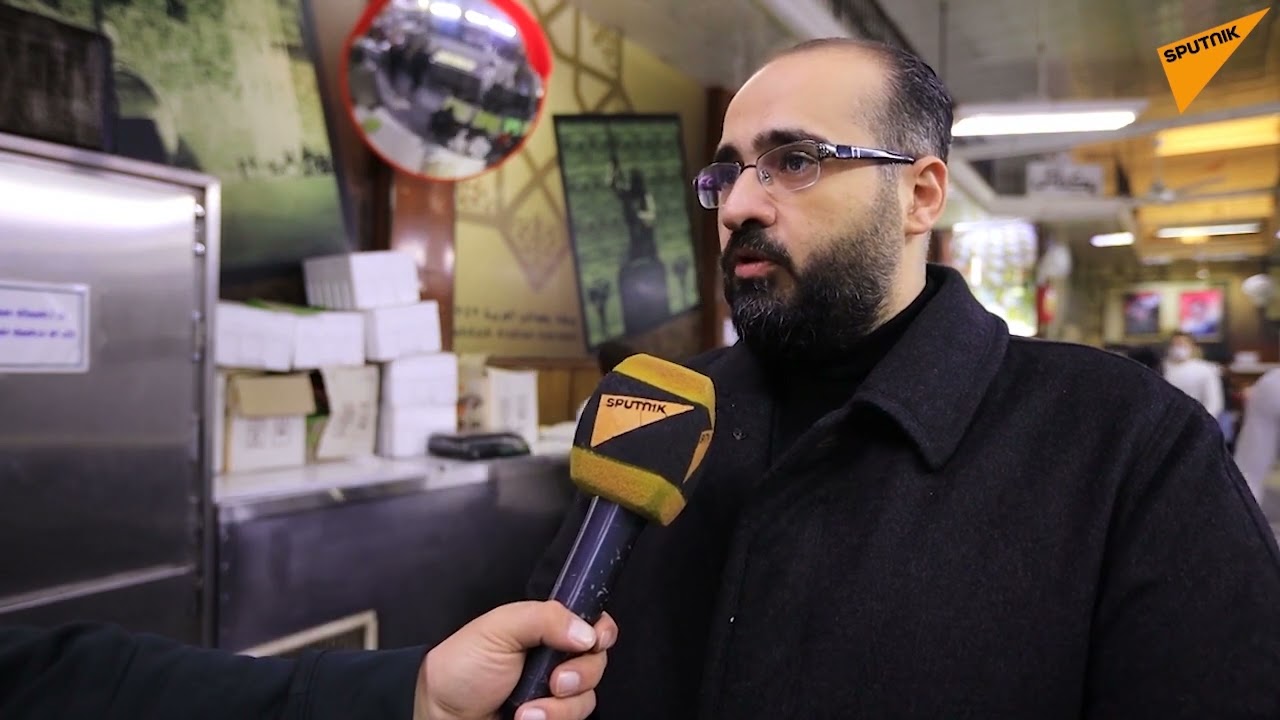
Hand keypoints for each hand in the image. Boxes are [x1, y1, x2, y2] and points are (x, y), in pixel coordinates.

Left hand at [416, 601, 617, 719]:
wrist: (441, 715)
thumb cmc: (460, 668)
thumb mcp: (498, 629)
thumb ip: (544, 618)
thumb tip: (587, 631)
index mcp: (546, 630)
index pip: (592, 623)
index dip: (600, 631)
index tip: (594, 640)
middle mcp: (556, 659)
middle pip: (597, 661)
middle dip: (581, 672)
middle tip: (555, 680)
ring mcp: (555, 693)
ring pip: (588, 696)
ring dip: (560, 706)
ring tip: (526, 709)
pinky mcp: (551, 718)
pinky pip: (575, 719)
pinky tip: (527, 718)